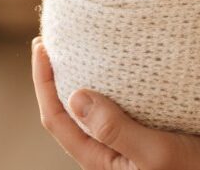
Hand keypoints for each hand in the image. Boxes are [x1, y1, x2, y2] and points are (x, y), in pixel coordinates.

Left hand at [32, 37, 199, 169]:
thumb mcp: (157, 153)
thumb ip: (116, 129)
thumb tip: (75, 96)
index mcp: (103, 162)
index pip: (56, 120)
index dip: (43, 83)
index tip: (41, 46)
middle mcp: (110, 157)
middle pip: (69, 115)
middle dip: (56, 78)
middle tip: (55, 41)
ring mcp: (128, 150)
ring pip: (95, 112)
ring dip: (84, 80)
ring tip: (84, 49)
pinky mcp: (149, 141)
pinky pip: (120, 111)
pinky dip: (113, 88)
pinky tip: (126, 70)